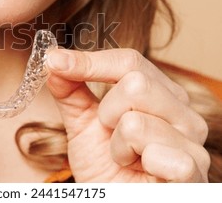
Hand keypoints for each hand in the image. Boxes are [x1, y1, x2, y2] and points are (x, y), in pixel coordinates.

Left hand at [46, 48, 209, 181]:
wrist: (114, 201)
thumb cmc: (105, 165)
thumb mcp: (82, 123)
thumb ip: (70, 90)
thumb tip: (54, 58)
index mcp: (160, 93)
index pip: (129, 61)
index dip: (90, 61)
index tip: (55, 62)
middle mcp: (182, 111)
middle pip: (135, 83)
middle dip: (106, 113)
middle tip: (110, 135)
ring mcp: (191, 141)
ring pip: (136, 121)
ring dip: (117, 146)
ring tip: (126, 158)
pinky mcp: (191, 170)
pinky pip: (154, 152)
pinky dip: (134, 164)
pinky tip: (141, 171)